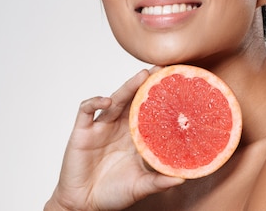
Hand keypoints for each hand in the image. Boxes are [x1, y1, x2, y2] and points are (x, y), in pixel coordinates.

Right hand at [45, 68, 184, 210]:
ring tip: (142, 76)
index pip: (150, 111)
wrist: (84, 205)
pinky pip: (87, 110)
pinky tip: (107, 101)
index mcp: (135, 136)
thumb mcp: (140, 186)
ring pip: (115, 100)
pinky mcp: (82, 131)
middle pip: (134, 99)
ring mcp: (101, 127)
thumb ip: (159, 181)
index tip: (178, 85)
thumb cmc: (112, 194)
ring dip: (128, 87)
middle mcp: (120, 127)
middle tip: (162, 68)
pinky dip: (95, 101)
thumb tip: (183, 178)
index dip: (161, 98)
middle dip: (146, 83)